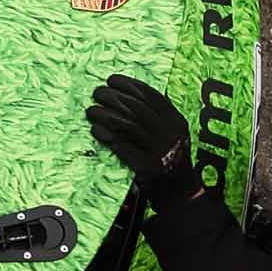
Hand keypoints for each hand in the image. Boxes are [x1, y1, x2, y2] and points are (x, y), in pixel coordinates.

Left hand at [86, 73, 200, 197]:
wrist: (180, 190)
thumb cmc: (170, 156)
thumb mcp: (173, 132)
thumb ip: (158, 115)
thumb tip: (129, 92)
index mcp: (176, 121)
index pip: (152, 96)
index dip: (130, 85)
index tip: (112, 79)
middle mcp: (169, 134)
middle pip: (137, 108)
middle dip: (113, 96)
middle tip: (97, 92)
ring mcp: (159, 151)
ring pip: (127, 126)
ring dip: (105, 115)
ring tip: (91, 110)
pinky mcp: (146, 167)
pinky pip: (122, 147)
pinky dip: (106, 136)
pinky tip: (95, 129)